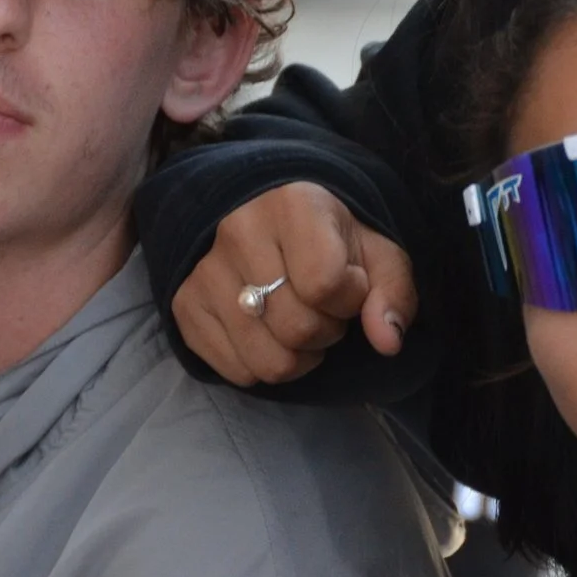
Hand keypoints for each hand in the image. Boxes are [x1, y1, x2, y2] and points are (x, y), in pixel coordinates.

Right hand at [172, 182, 416, 384]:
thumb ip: (393, 292)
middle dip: (326, 331)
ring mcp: (203, 270)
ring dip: (298, 356)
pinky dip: (264, 365)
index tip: (349, 283)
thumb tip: (388, 341)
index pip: (325, 284)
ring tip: (298, 321)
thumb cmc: (329, 236)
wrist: (266, 216)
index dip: (350, 298)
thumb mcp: (376, 252)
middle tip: (323, 308)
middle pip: (296, 329)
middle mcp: (238, 230)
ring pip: (268, 361)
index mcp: (292, 204)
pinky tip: (269, 332)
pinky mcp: (184, 305)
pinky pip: (237, 372)